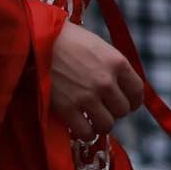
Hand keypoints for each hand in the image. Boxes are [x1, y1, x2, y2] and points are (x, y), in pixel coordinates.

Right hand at [50, 20, 145, 145]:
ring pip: (107, 124)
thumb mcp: (95, 44)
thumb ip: (110, 64)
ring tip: (91, 119)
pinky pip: (85, 131)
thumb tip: (117, 83)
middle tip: (102, 108)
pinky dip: (85, 132)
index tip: (124, 103)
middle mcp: (106, 81)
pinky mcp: (67, 107)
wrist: (32, 38)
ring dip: (100, 123)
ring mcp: (87, 96)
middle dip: (113, 110)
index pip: (137, 91)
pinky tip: (80, 127)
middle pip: (123, 110)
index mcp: (116, 62)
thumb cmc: (62, 37)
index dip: (132, 100)